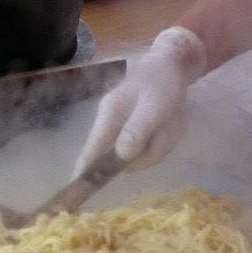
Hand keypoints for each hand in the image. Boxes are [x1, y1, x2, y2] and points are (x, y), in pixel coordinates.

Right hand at [75, 26, 206, 175]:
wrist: (173, 66)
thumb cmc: (161, 83)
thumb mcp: (153, 106)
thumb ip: (137, 130)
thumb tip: (120, 156)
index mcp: (109, 113)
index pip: (93, 147)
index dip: (85, 168)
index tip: (77, 186)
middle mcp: (112, 122)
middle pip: (124, 157)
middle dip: (149, 152)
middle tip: (166, 132)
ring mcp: (125, 128)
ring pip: (142, 154)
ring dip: (161, 144)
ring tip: (170, 122)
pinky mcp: (138, 132)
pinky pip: (152, 148)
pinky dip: (164, 140)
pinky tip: (169, 124)